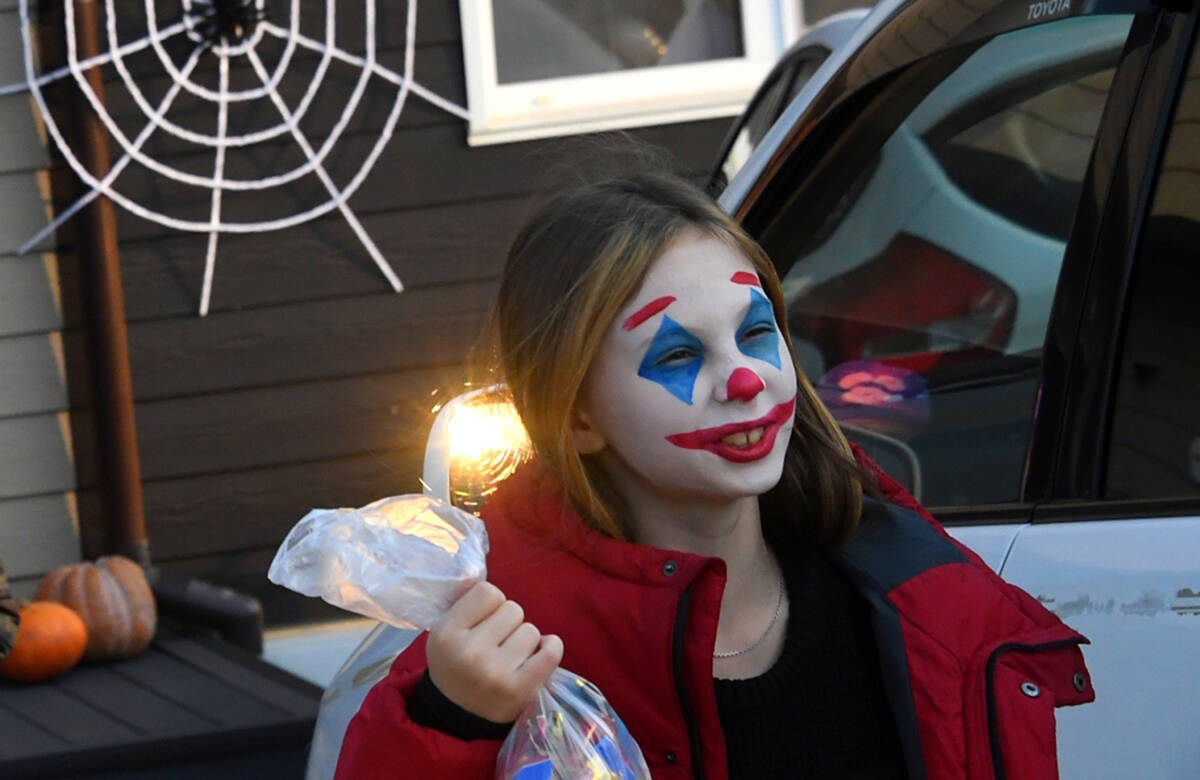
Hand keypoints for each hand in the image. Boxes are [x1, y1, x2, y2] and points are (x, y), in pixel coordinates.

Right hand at [426, 582, 562, 722]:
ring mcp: (496, 672)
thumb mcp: (445, 631)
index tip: (484, 621)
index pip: (488, 592)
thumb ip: (461, 600)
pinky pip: (551, 652)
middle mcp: (470, 652)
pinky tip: (541, 652)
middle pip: (513, 609)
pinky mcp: (520, 690)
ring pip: (531, 630)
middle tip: (497, 642)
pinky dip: (551, 647)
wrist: (457, 715)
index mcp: (446, 633)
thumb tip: (475, 572)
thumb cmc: (454, 664)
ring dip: (524, 640)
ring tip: (509, 656)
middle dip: (509, 623)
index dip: (491, 604)